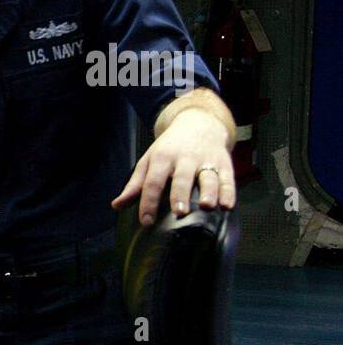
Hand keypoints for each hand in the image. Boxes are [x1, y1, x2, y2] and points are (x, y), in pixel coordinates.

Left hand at [111, 108, 235, 224]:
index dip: (149, 202)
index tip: (146, 221)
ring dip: (208, 192)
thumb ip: (135, 185)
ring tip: (207, 206)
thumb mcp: (149, 160)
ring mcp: (206, 160)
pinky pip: (227, 179)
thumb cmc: (169, 148)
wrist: (198, 122)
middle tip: (180, 212)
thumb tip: (116, 205)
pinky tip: (228, 206)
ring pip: (208, 177)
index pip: (153, 182)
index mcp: (162, 158)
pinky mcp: (224, 163)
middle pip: (182, 178)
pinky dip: (229, 192)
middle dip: (180, 195)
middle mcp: (185, 159)